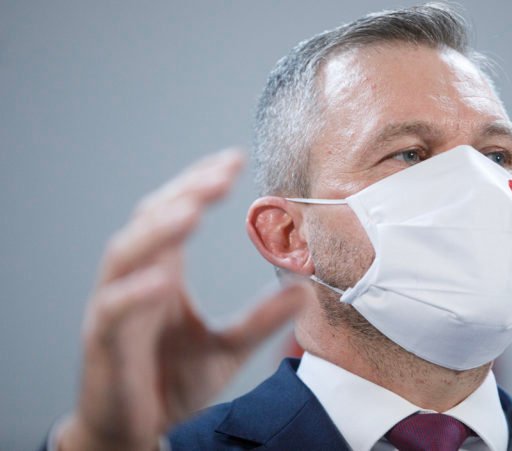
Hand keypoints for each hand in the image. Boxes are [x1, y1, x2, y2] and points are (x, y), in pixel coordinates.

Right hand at [57, 150, 310, 450]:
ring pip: (126, 254)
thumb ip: (261, 320)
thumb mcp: (229, 349)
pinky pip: (113, 310)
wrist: (135, 431)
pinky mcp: (103, 342)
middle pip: (151, 220)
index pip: (175, 212)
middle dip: (185, 192)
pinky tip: (161, 279)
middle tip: (223, 174)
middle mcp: (136, 280)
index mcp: (162, 273)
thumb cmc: (172, 383)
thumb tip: (303, 290)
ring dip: (159, 229)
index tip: (234, 160)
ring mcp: (114, 308)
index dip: (199, 184)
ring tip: (193, 211)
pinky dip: (134, 292)